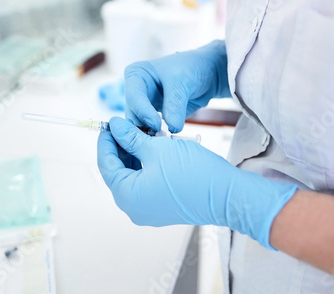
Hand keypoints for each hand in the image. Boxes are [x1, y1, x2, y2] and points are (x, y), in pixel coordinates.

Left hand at [97, 117, 297, 248]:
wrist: (227, 195)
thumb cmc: (193, 172)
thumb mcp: (157, 148)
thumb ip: (131, 137)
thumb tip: (114, 126)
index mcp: (127, 196)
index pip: (106, 164)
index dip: (106, 140)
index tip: (110, 122)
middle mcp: (134, 208)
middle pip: (119, 171)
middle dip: (122, 147)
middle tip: (128, 125)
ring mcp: (148, 211)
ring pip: (134, 177)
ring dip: (137, 155)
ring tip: (145, 134)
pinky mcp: (162, 208)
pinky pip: (147, 184)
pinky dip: (148, 166)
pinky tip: (156, 149)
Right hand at [124, 40, 229, 132]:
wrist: (208, 75)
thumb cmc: (192, 68)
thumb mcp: (181, 82)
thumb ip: (174, 105)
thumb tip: (172, 128)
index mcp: (136, 75)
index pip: (134, 96)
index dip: (143, 111)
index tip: (157, 124)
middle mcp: (136, 92)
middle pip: (133, 114)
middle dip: (145, 127)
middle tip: (158, 138)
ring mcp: (144, 107)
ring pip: (139, 126)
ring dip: (150, 135)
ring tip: (163, 142)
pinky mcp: (154, 119)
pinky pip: (152, 132)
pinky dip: (158, 138)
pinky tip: (167, 142)